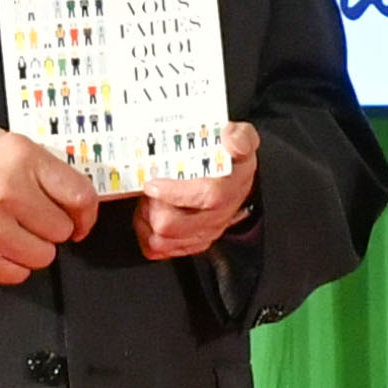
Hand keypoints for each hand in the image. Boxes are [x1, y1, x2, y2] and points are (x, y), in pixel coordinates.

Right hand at [0, 127, 98, 284]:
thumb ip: (39, 166)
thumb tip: (74, 195)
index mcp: (19, 158)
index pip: (79, 195)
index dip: (85, 213)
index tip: (80, 220)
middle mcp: (7, 193)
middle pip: (61, 230)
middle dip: (49, 227)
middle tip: (27, 218)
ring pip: (43, 257)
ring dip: (31, 247)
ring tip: (6, 230)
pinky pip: (17, 275)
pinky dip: (10, 265)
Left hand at [130, 120, 262, 261]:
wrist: (231, 179)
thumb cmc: (229, 160)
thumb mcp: (241, 138)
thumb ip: (240, 137)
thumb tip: (233, 140)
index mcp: (231, 186)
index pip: (208, 196)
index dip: (176, 193)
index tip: (153, 184)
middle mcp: (219, 214)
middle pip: (174, 224)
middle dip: (152, 205)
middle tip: (149, 187)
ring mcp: (205, 231)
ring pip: (162, 239)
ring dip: (147, 218)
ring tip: (149, 200)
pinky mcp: (191, 243)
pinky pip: (159, 249)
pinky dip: (146, 233)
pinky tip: (150, 215)